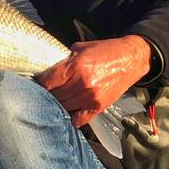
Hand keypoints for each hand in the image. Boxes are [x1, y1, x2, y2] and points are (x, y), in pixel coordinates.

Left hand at [36, 35, 152, 128]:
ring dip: (57, 105)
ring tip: (55, 99)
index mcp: (76, 67)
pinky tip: (68, 110)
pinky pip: (77, 120)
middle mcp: (82, 84)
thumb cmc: (105, 51)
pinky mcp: (97, 107)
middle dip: (46, 94)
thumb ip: (64, 60)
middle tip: (44, 92)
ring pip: (63, 108)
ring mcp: (90, 98)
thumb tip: (48, 69)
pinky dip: (70, 117)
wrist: (130, 59)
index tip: (37, 83)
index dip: (39, 83)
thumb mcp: (81, 48)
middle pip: (53, 96)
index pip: (47, 82)